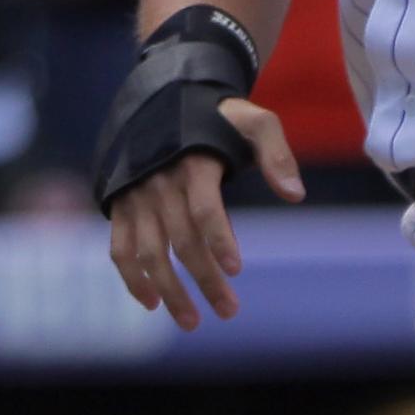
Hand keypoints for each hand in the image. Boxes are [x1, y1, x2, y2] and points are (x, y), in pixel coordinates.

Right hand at [107, 98, 302, 329]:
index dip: (219, 240)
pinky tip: (150, 303)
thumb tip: (295, 195)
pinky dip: (131, 277)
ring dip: (168, 289)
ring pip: (148, 251)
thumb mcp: (254, 119)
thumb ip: (275, 153)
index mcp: (192, 161)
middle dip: (204, 280)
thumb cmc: (215, 113)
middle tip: (229, 312)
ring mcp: (135, 195)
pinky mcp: (120, 204)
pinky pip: (119, 247)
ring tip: (192, 321)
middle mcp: (159, 181)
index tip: (237, 270)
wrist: (159, 93)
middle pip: (180, 240)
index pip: (204, 208)